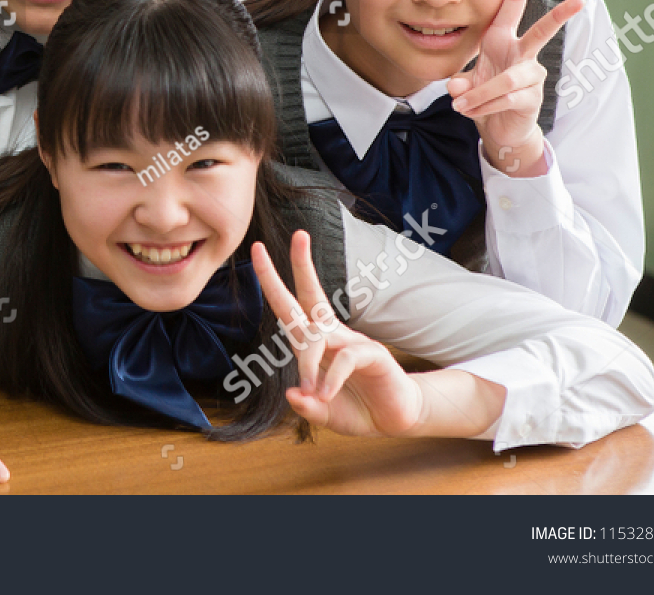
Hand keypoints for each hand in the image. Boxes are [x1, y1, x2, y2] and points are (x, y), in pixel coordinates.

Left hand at [252, 231, 424, 436]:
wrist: (395, 419)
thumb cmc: (356, 408)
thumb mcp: (323, 413)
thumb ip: (307, 407)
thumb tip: (293, 395)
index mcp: (316, 342)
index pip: (290, 305)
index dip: (273, 280)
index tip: (258, 250)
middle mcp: (332, 335)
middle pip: (311, 293)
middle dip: (302, 264)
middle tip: (299, 234)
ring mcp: (353, 342)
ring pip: (319, 336)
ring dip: (307, 363)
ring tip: (312, 391)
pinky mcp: (374, 354)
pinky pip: (345, 358)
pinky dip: (331, 378)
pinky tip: (327, 394)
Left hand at [446, 0, 582, 176]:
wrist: (498, 128)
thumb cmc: (482, 95)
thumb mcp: (465, 83)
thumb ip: (460, 82)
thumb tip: (456, 87)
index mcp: (502, 39)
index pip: (512, 1)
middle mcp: (522, 53)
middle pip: (542, 31)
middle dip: (560, 15)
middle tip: (580, 0)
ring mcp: (531, 76)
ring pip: (508, 79)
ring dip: (480, 93)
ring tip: (461, 105)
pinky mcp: (531, 98)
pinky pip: (503, 100)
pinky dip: (482, 107)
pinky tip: (472, 112)